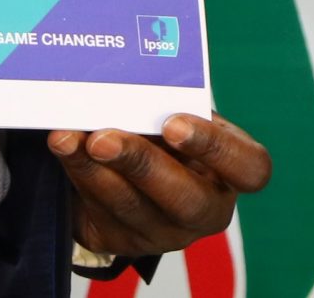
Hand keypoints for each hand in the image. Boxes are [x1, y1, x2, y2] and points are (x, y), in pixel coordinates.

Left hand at [49, 114, 272, 258]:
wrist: (128, 161)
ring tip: (69, 138)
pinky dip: (78, 175)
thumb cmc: (163, 126)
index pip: (250, 170)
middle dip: (142, 166)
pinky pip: (99, 215)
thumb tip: (134, 72)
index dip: (214, 148)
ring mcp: (164, 232)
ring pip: (133, 209)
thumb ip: (168, 99)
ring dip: (96, 171)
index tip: (174, 122)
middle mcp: (205, 209)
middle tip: (104, 138)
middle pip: (186, 200)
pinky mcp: (121, 240)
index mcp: (232, 172)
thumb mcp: (176, 110)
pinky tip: (64, 149)